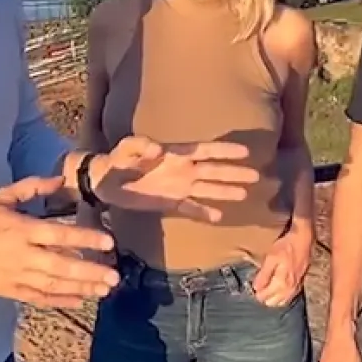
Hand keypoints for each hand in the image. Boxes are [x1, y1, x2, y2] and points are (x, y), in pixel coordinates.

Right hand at [0, 176, 118, 308]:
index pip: (60, 234)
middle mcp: (24, 255)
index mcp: (22, 230)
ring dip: (81, 288)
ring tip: (104, 291)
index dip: (86, 238)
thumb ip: (32, 187)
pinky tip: (78, 301)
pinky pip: (39, 298)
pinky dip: (59, 301)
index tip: (109, 243)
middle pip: (63, 266)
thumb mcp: (1, 196)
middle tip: (115, 277)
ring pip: (54, 285)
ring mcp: (17, 276)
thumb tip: (60, 179)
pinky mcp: (10, 291)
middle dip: (91, 272)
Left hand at [94, 136, 258, 221]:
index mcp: (174, 154)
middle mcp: (181, 170)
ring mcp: (177, 186)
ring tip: (245, 195)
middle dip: (234, 173)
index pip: (204, 150)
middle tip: (257, 176)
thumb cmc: (116, 159)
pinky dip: (203, 212)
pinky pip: (190, 208)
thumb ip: (140, 144)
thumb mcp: (126, 147)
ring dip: (225, 192)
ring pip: (207, 189)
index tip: (246, 151)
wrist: (104, 181)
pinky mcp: (169, 202)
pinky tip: (218, 217)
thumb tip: (159, 148)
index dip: (224, 151)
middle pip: (213, 171)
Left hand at [251, 228, 311, 307]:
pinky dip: (281, 296)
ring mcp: (296, 288)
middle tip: (259, 286)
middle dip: (264, 297)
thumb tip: (255, 288)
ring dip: (273, 298)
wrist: (303, 241)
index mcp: (281, 283)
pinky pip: (289, 297)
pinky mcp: (300, 284)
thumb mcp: (271, 258)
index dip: (256, 293)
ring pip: (281, 302)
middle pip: (272, 303)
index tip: (252, 285)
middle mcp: (289, 289)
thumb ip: (264, 275)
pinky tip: (277, 289)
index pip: (265, 297)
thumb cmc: (286, 247)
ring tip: (266, 288)